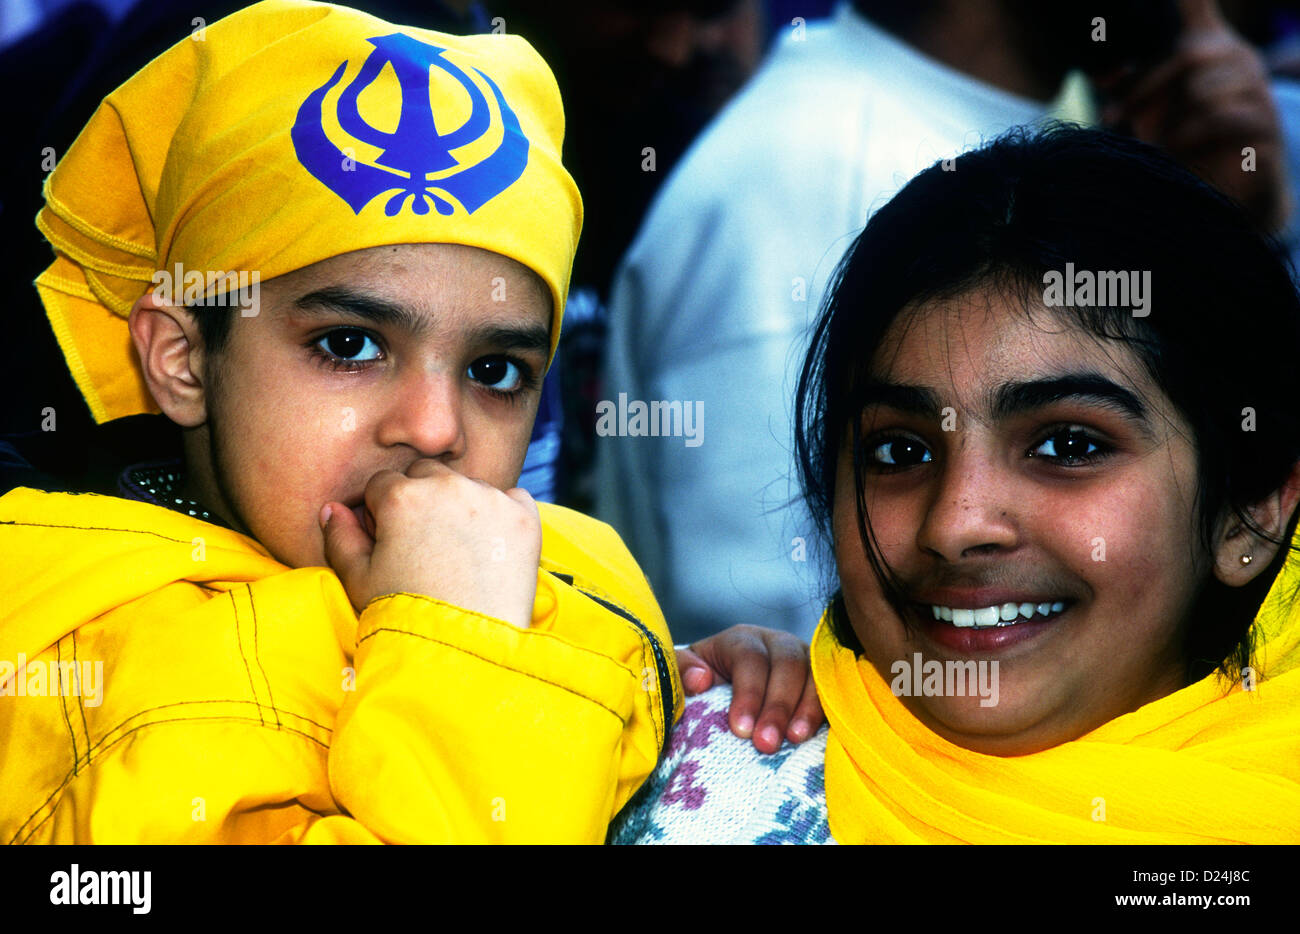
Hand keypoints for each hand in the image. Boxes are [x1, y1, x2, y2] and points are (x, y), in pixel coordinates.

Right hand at [319, 459, 541, 626]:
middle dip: (421, 498)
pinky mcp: (524, 517)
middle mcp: (448, 486)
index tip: (390, 540)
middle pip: (426, 473)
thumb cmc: (405, 617)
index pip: (383, 483)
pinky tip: (490, 548)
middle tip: (425, 544)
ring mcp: (491, 499)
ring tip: (458, 552)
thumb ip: (340, 538)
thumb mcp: (358, 580)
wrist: (466, 649)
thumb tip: (331, 509)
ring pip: (468, 485)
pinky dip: (501, 514)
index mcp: (402, 496)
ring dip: (460, 504)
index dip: (382, 512)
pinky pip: (512, 498)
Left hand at [675, 625, 823, 753]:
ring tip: (795, 740)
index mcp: (741, 640)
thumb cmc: (702, 681)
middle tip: (766, 744)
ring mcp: (804, 661)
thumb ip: (682, 671)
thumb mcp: (682, 673)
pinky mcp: (821, 681)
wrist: (724, 686)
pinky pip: (832, 691)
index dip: (748, 693)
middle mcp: (776, 644)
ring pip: (814, 675)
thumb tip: (701, 678)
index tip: (740, 729)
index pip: (750, 659)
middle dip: (777, 705)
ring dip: (807, 709)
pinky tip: (818, 736)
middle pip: (786, 665)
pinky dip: (825, 712)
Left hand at [1097, 0, 1289, 230]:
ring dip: (1171, 121)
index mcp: (1208, 47)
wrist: (1217, 191)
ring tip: (1160, 142)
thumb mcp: (1147, 108)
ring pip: (1206, 90)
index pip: (1197, 6)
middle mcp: (1239, 59)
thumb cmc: (1179, 141)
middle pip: (1190, 55)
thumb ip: (1127, 86)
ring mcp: (1258, 89)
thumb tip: (1101, 72)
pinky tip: (1177, 148)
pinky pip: (1225, 118)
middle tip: (1113, 117)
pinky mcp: (1266, 124)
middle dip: (1144, 88)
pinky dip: (1192, 135)